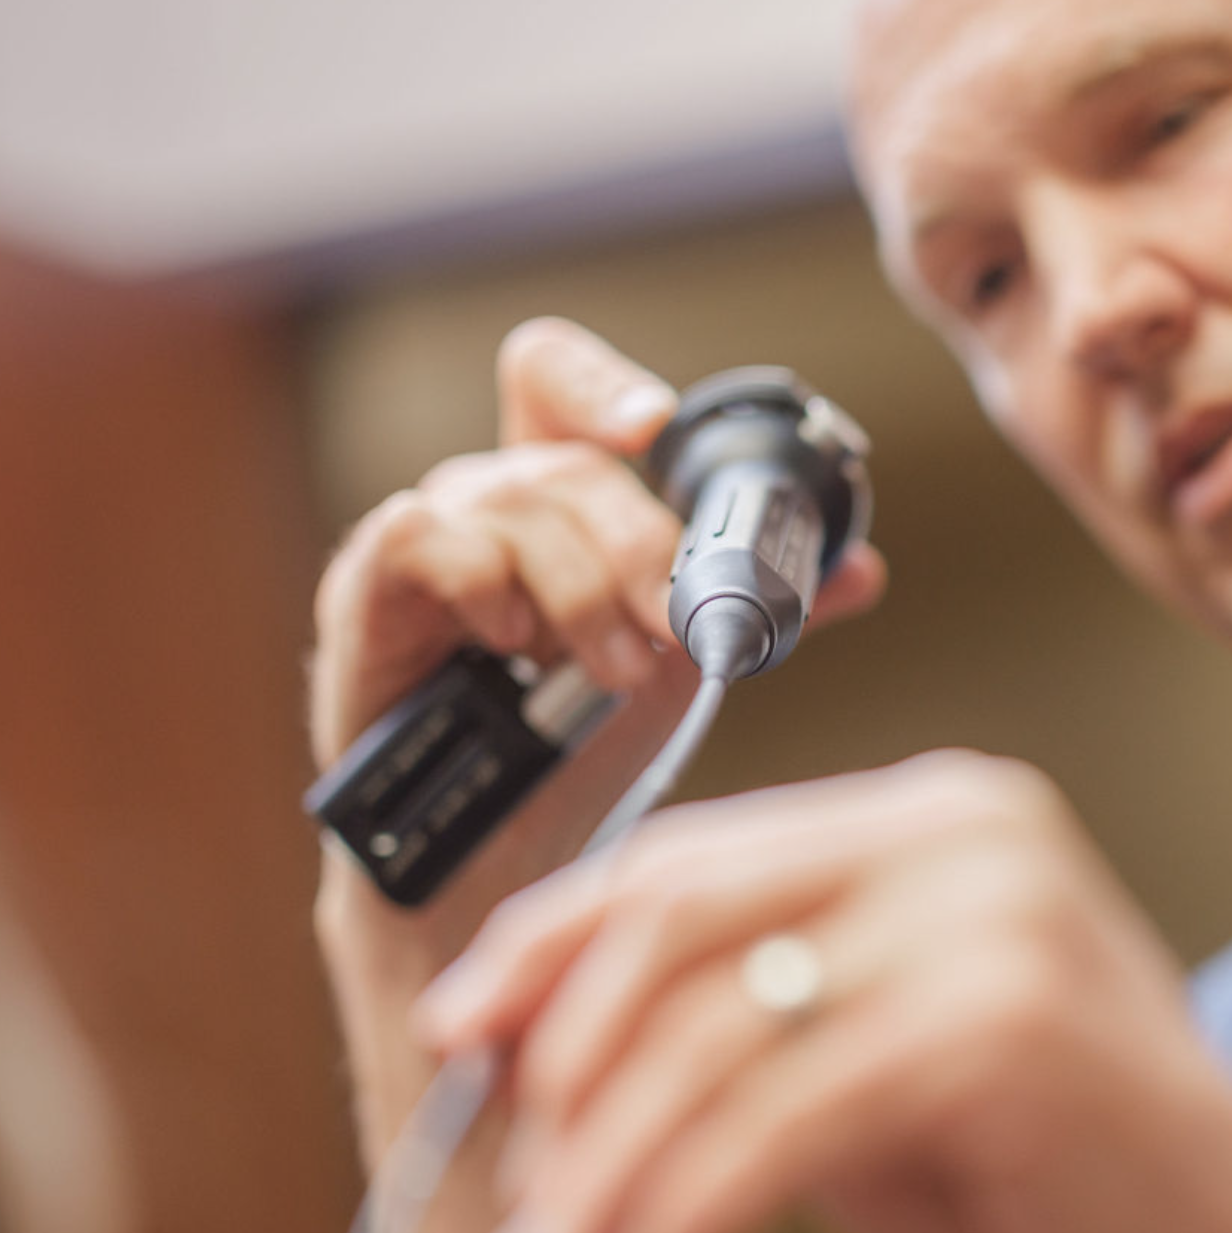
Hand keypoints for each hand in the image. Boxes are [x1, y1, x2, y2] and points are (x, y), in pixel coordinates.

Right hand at [308, 318, 888, 916]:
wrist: (499, 856)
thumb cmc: (575, 747)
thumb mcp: (681, 658)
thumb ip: (760, 606)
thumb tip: (862, 569)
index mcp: (552, 496)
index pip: (552, 376)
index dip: (600, 383)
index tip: (654, 428)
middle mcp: (483, 501)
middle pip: (565, 459)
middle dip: (640, 545)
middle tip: (675, 627)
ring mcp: (424, 541)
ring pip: (513, 501)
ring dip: (584, 589)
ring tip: (618, 672)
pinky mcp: (369, 591)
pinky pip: (425, 536)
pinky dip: (488, 585)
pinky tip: (517, 647)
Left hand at [413, 751, 1231, 1232]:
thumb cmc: (1058, 1175)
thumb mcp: (876, 1066)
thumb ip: (747, 1022)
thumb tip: (536, 1048)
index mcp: (938, 815)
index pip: (698, 852)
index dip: (559, 943)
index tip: (465, 1035)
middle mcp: (967, 830)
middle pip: (683, 915)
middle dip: (559, 1060)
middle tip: (498, 1190)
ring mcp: (993, 915)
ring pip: (716, 1031)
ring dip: (603, 1172)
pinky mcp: (1004, 1024)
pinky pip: (781, 1118)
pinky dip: (684, 1207)